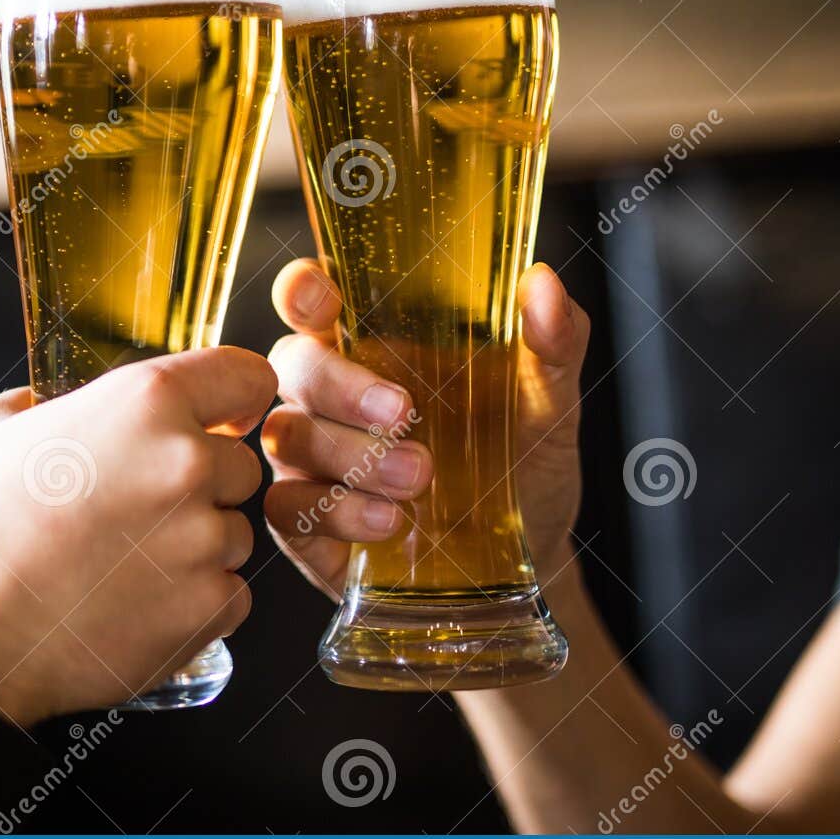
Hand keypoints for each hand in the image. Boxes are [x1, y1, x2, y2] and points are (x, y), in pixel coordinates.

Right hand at [0, 347, 274, 726]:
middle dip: (202, 485)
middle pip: (239, 466)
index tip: (222, 418)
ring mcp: (202, 541)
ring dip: (197, 546)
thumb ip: (40, 401)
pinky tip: (138, 605)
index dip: (235, 398)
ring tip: (125, 566)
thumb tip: (54, 404)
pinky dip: (196, 603)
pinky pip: (230, 595)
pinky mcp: (207, 609)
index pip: (245, 377)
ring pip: (234, 534)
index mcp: (143, 403)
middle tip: (136, 512)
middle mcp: (185, 464)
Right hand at [260, 259, 588, 598]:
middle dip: (337, 384)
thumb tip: (543, 284)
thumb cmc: (522, 462)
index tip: (324, 300)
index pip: (311, 299)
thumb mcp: (550, 401)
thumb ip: (552, 340)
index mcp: (375, 346)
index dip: (302, 290)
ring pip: (287, 435)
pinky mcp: (307, 525)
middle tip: (402, 412)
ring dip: (349, 454)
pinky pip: (287, 509)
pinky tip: (390, 521)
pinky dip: (336, 512)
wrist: (529, 553)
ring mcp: (312, 461)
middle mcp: (331, 398)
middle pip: (292, 364)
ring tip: (419, 477)